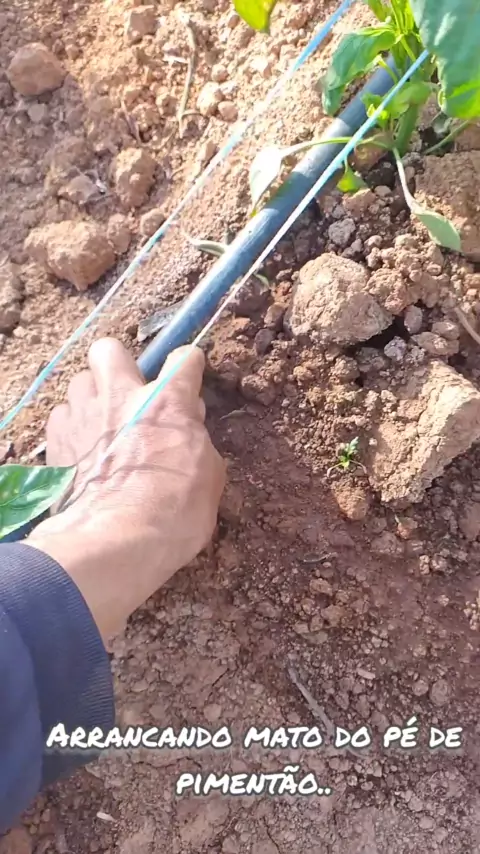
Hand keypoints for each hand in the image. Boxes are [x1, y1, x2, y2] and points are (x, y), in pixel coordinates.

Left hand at [28, 338, 224, 638]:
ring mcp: (84, 414)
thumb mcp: (209, 475)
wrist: (117, 539)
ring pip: (81, 382)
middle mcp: (122, 396)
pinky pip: (62, 416)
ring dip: (93, 399)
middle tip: (130, 395)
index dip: (188, 367)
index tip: (188, 379)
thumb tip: (187, 426)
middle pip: (110, 350)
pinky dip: (73, 428)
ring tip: (103, 428)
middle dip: (120, 365)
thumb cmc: (175, 512)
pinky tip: (84, 451)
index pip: (184, 360)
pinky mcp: (57, 439)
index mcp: (168, 402)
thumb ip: (196, 440)